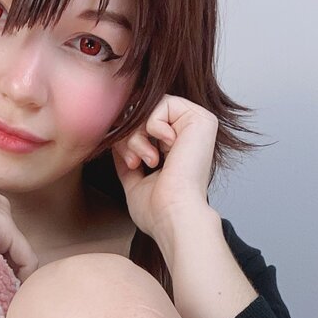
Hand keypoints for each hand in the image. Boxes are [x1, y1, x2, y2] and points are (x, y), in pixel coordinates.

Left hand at [111, 94, 218, 251]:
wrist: (173, 216)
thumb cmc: (158, 210)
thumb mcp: (135, 182)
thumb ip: (128, 159)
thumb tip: (117, 142)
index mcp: (178, 148)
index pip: (146, 127)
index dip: (129, 139)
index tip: (130, 162)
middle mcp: (190, 135)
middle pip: (145, 114)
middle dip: (130, 136)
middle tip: (134, 161)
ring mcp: (197, 125)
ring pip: (151, 107)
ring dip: (139, 133)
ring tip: (147, 159)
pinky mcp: (200, 118)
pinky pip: (162, 102)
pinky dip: (153, 125)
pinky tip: (163, 150)